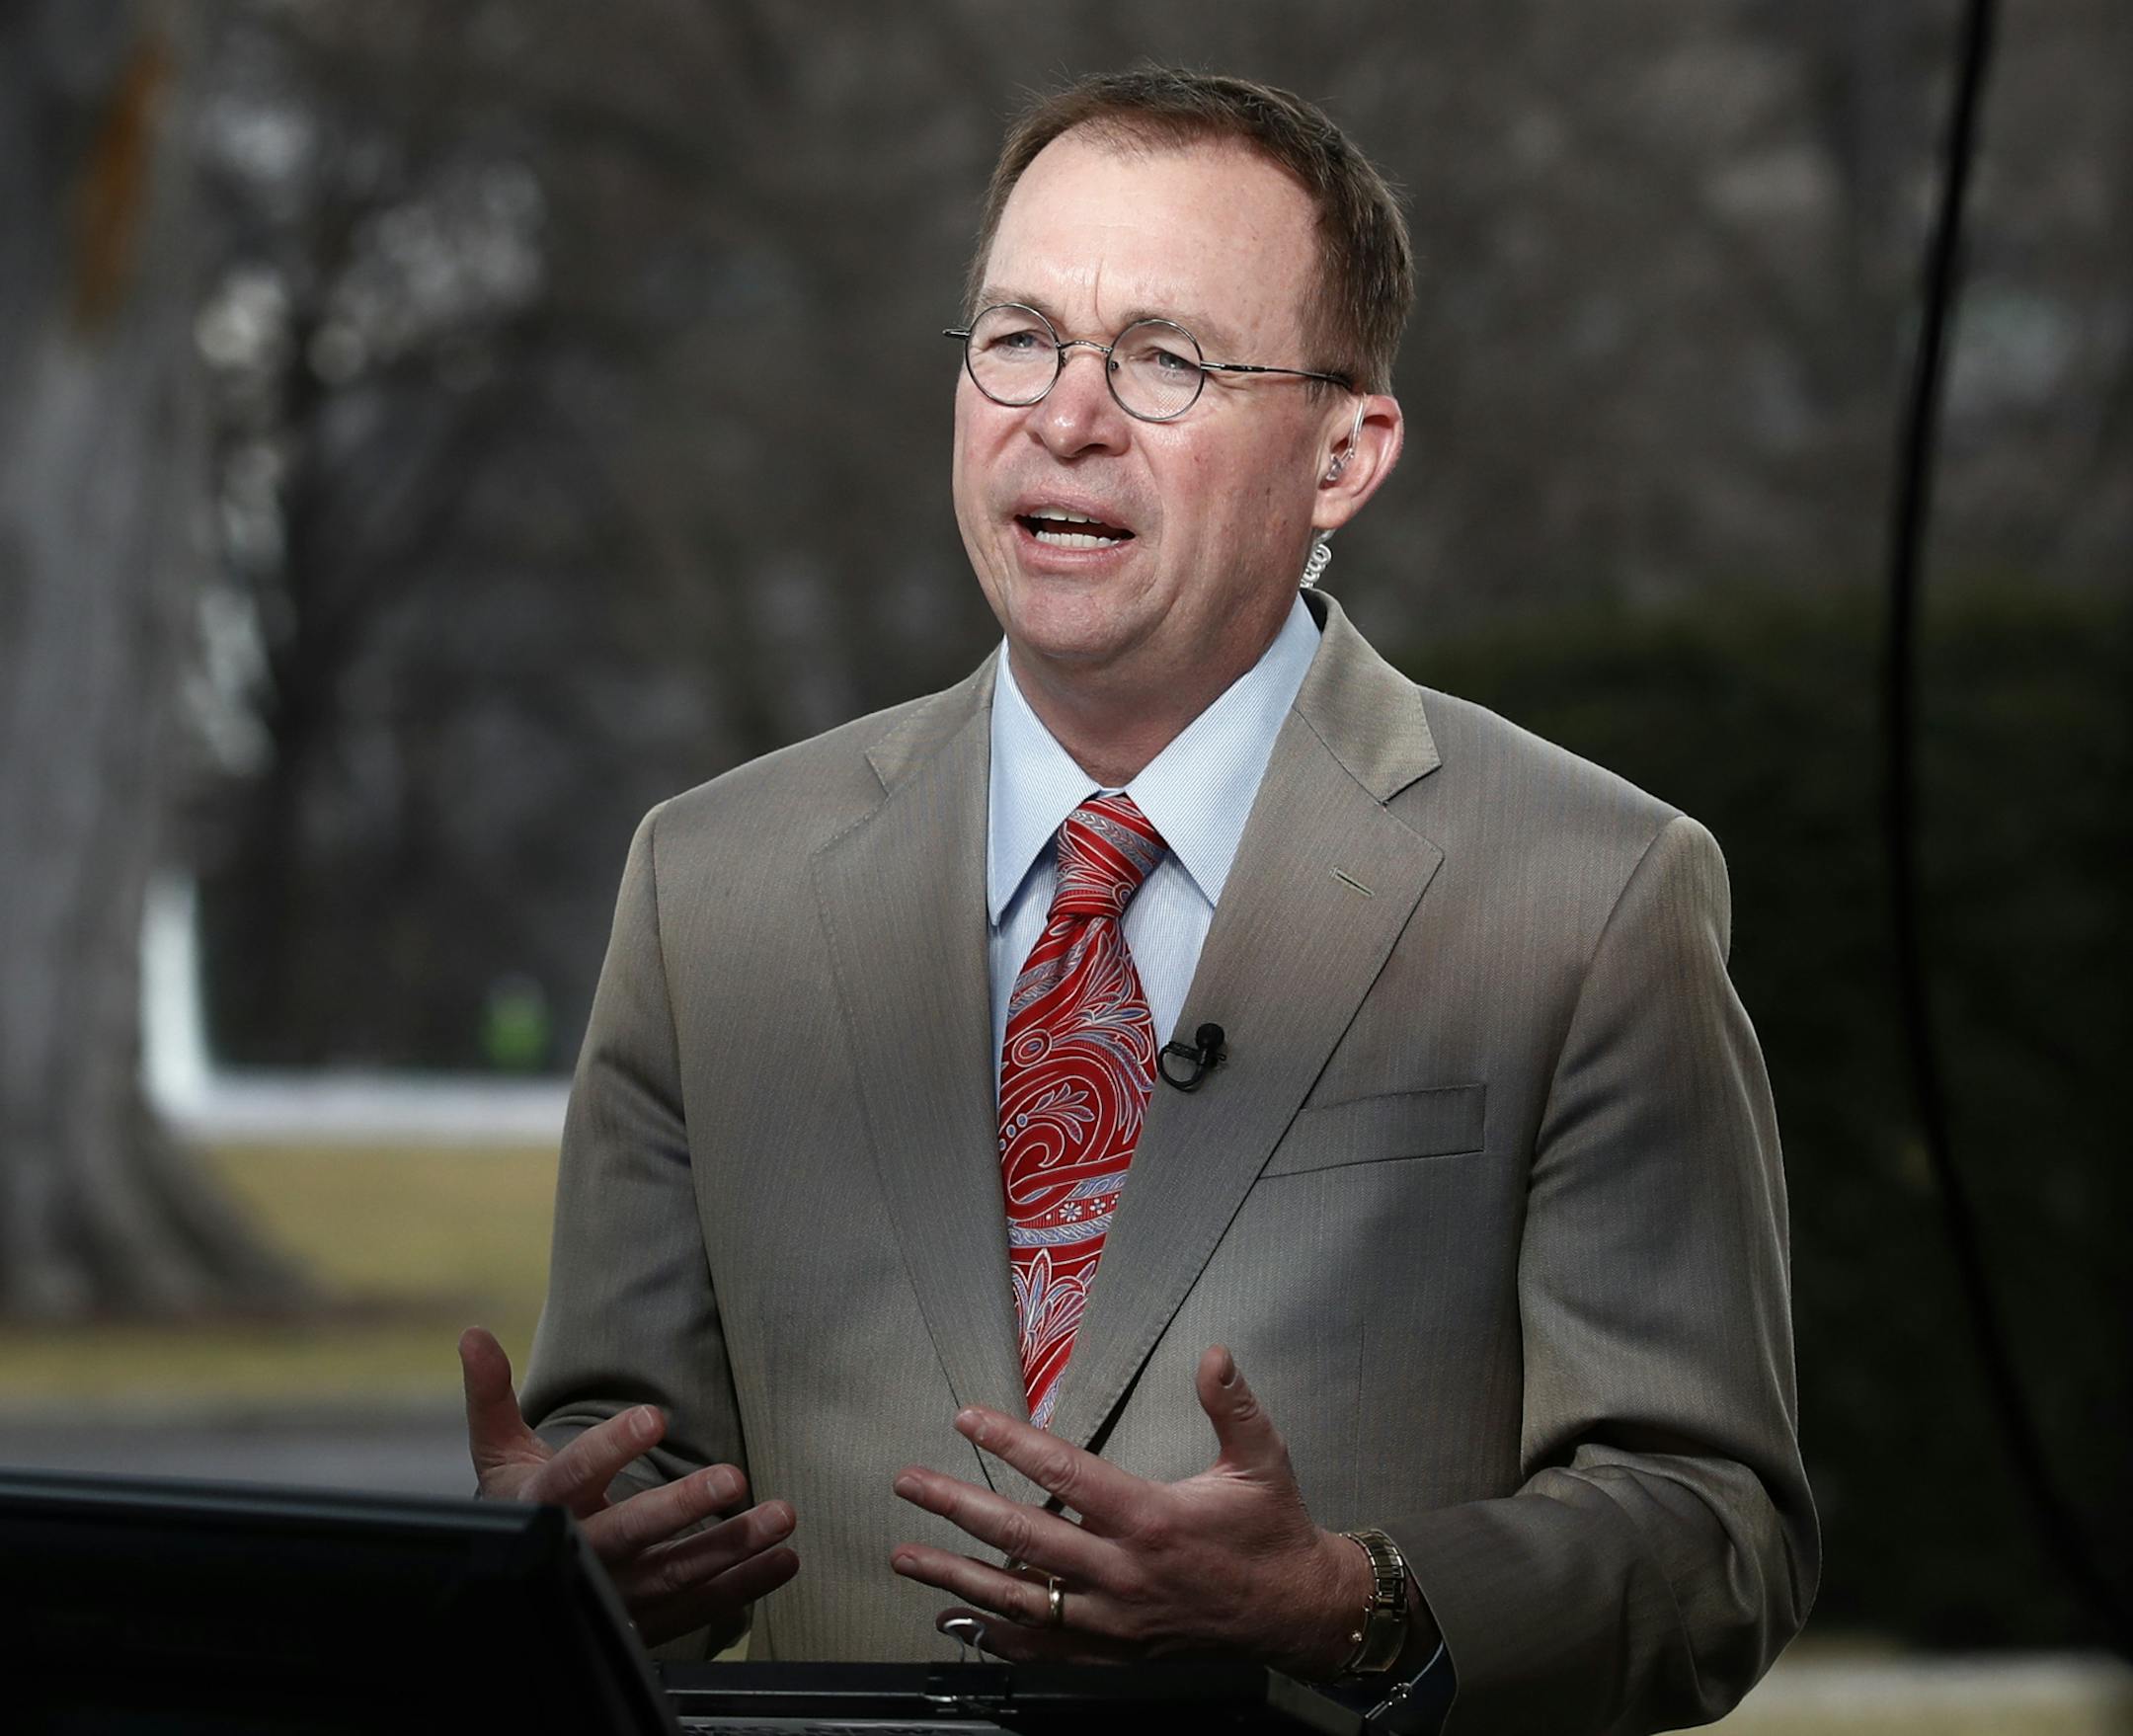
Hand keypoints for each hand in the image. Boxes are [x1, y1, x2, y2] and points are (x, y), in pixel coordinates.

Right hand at [458, 1326, 797, 1644]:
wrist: (525, 1585)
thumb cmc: (522, 1506)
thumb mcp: (500, 1455)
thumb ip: (491, 1397)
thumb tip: (473, 1334)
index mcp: (545, 1507)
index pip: (574, 1474)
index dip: (611, 1447)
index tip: (655, 1416)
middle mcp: (584, 1553)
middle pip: (631, 1531)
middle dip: (682, 1507)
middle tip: (732, 1477)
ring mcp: (619, 1592)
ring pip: (677, 1572)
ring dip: (734, 1545)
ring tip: (782, 1516)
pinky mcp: (650, 1619)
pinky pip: (702, 1604)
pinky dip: (746, 1584)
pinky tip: (785, 1557)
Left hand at [888, 1345, 1375, 1674]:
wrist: (1297, 1615)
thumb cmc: (1275, 1532)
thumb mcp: (1263, 1461)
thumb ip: (1233, 1404)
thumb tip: (1213, 1353)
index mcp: (1151, 1518)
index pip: (1064, 1474)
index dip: (1010, 1444)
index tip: (966, 1421)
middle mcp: (1122, 1573)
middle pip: (1022, 1538)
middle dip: (957, 1509)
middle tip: (908, 1484)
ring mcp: (1112, 1621)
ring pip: (1018, 1598)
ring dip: (955, 1576)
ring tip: (904, 1555)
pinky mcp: (1113, 1654)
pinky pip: (1042, 1649)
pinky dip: (994, 1636)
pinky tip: (954, 1620)